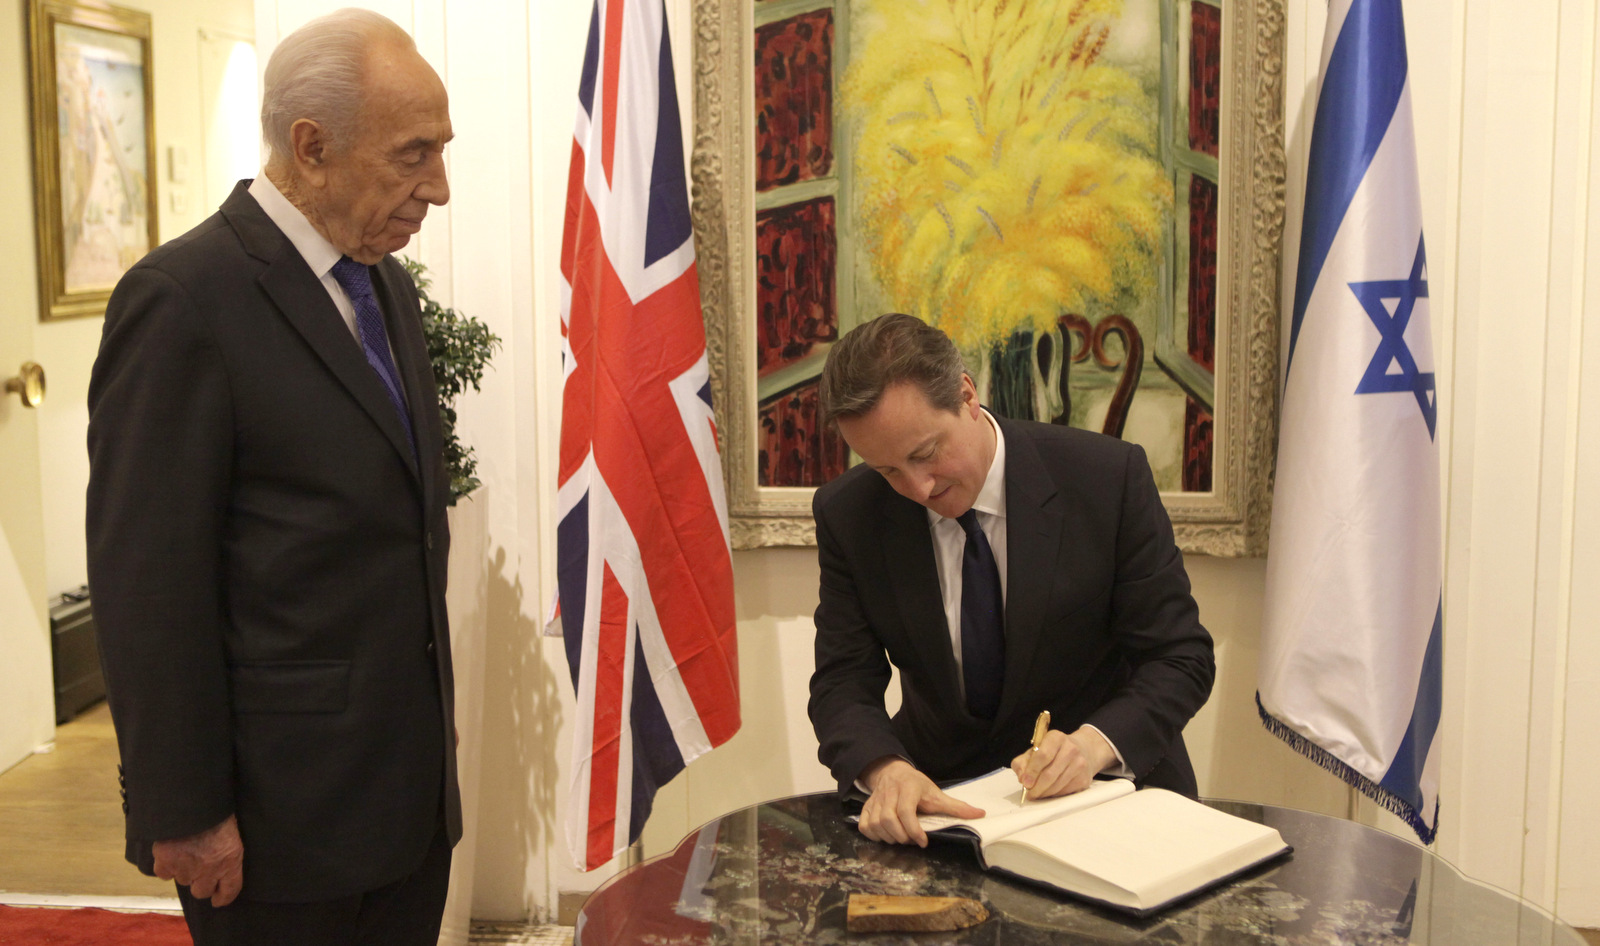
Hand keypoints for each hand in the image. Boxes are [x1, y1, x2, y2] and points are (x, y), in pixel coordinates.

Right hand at [152, 814, 243, 906]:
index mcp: (230, 861)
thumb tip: (219, 866)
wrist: (193, 801)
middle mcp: (209, 869)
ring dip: (184, 871)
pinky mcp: (166, 862)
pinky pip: (164, 873)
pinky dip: (166, 866)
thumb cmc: (216, 811)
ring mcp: (186, 867)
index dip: (223, 897)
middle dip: (200, 882)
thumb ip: (226, 854)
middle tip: (198, 870)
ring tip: (186, 852)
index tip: (217, 900)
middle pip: (202, 891)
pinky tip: (170, 853)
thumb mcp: (231, 833)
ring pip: (183, 881)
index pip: (229, 890)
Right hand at [858, 757, 983, 846]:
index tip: (923, 842)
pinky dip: (873, 835)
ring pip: (875, 824)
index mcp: (908, 787)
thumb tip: (980, 814)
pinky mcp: (866, 806)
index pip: (905, 811)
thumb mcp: (937, 793)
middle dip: (901, 836)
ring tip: (901, 839)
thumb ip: (956, 807)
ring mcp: (875, 800)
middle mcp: (889, 792)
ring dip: (888, 837)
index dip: (914, 830)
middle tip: (911, 840)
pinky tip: (885, 837)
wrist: (893, 771)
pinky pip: (864, 825)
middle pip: (887, 819)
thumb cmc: (917, 785)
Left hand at [1011, 727, 1114, 799]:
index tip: (1025, 782)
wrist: (1084, 751)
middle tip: (1030, 793)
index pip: (1042, 755)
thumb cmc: (1054, 751)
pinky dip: (1054, 794)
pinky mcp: (1084, 779)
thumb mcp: (1036, 750)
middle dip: (1037, 787)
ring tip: (1038, 793)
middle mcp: (1070, 749)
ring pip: (1057, 785)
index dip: (1032, 771)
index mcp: (1056, 737)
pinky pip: (1065, 791)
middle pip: (1050, 774)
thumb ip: (1023, 762)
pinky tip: (1050, 791)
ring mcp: (1080, 764)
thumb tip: (1022, 778)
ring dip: (1044, 793)